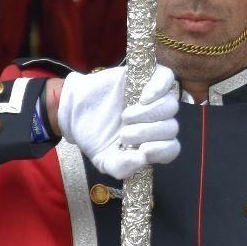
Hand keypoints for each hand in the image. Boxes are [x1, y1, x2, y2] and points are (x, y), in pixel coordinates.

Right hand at [57, 66, 180, 180]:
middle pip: (172, 127)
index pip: (171, 149)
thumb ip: (121, 167)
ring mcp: (153, 99)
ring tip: (125, 117)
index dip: (162, 150)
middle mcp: (157, 121)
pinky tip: (144, 97)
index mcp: (152, 143)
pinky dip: (159, 87)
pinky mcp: (147, 77)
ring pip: (170, 106)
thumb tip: (141, 159)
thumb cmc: (94, 137)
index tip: (143, 150)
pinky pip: (167, 78)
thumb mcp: (104, 160)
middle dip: (147, 133)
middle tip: (124, 133)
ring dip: (149, 114)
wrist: (74, 111)